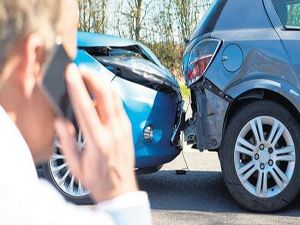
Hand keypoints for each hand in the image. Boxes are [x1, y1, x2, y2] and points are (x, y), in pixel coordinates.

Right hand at [54, 64, 137, 202]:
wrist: (121, 188)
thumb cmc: (99, 179)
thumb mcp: (76, 165)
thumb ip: (66, 141)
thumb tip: (60, 121)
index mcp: (98, 141)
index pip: (86, 107)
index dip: (77, 86)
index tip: (71, 72)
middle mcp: (114, 131)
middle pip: (106, 95)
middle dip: (93, 77)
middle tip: (81, 68)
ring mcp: (124, 128)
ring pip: (115, 97)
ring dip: (102, 82)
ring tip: (90, 75)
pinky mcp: (128, 127)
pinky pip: (119, 105)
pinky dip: (110, 93)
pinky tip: (102, 90)